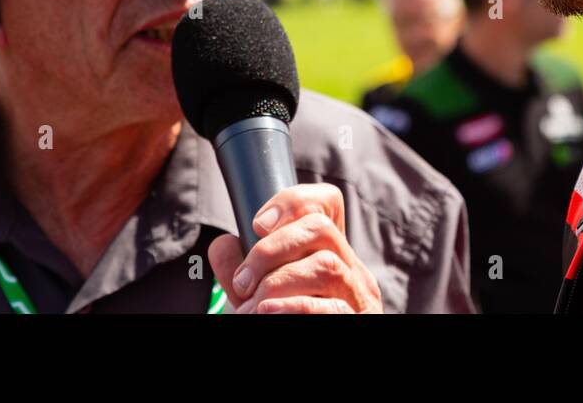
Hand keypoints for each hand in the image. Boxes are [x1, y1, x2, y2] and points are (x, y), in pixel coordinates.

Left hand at [208, 183, 383, 313]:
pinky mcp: (357, 323)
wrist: (307, 382)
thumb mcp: (259, 297)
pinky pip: (332, 308)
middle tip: (243, 281)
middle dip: (271, 249)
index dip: (294, 201)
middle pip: (321, 229)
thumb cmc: (284, 325)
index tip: (257, 224)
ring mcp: (358, 298)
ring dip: (277, 283)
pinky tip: (267, 313)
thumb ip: (241, 271)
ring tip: (252, 308)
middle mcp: (352, 270)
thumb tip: (224, 243)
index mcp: (331, 254)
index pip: (327, 203)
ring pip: (326, 265)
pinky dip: (294, 308)